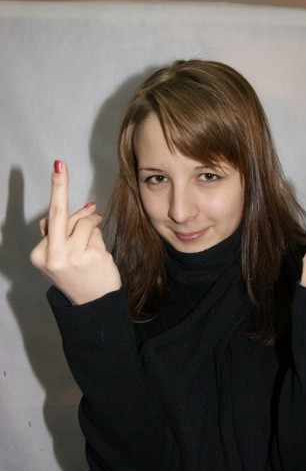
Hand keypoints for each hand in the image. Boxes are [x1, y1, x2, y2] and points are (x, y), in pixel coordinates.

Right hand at [30, 160, 121, 303]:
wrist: (94, 305)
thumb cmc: (77, 276)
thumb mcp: (60, 256)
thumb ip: (67, 231)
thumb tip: (90, 207)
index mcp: (40, 255)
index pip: (50, 220)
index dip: (57, 192)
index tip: (56, 167)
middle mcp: (53, 255)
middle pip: (61, 215)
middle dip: (59, 186)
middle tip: (59, 165)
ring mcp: (74, 256)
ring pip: (85, 222)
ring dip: (91, 227)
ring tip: (89, 249)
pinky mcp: (94, 256)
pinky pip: (97, 233)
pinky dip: (99, 239)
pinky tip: (98, 256)